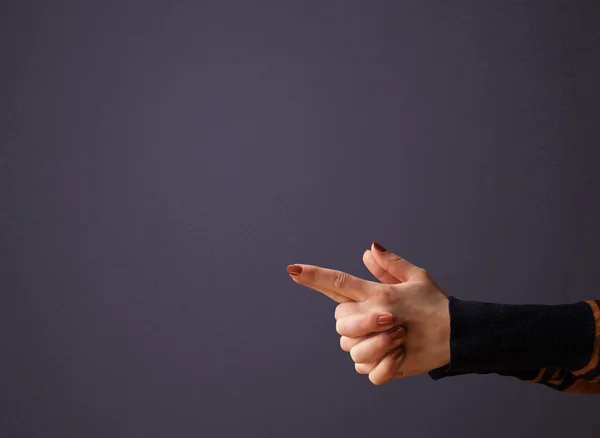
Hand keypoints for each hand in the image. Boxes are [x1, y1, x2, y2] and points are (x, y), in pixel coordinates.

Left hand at [287, 241, 449, 384]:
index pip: (339, 283)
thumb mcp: (417, 277)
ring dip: (364, 346)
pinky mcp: (391, 365)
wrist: (461, 334)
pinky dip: (376, 366)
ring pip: (349, 348)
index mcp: (380, 293)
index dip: (314, 276)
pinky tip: (391, 356)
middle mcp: (376, 315)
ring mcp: (382, 342)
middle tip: (379, 321)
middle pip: (339, 321)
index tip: (291, 270)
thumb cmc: (437, 304)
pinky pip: (366, 370)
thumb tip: (368, 250)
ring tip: (388, 339)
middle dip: (351, 323)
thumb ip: (389, 265)